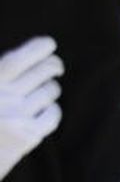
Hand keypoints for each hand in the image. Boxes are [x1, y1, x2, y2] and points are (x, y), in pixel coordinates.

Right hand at [0, 37, 63, 180]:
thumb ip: (1, 78)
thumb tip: (31, 56)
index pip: (21, 56)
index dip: (41, 47)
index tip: (49, 45)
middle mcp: (2, 96)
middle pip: (45, 70)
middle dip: (53, 67)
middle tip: (54, 68)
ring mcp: (16, 115)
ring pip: (51, 90)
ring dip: (52, 89)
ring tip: (46, 90)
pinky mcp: (26, 136)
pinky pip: (52, 114)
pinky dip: (52, 111)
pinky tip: (45, 112)